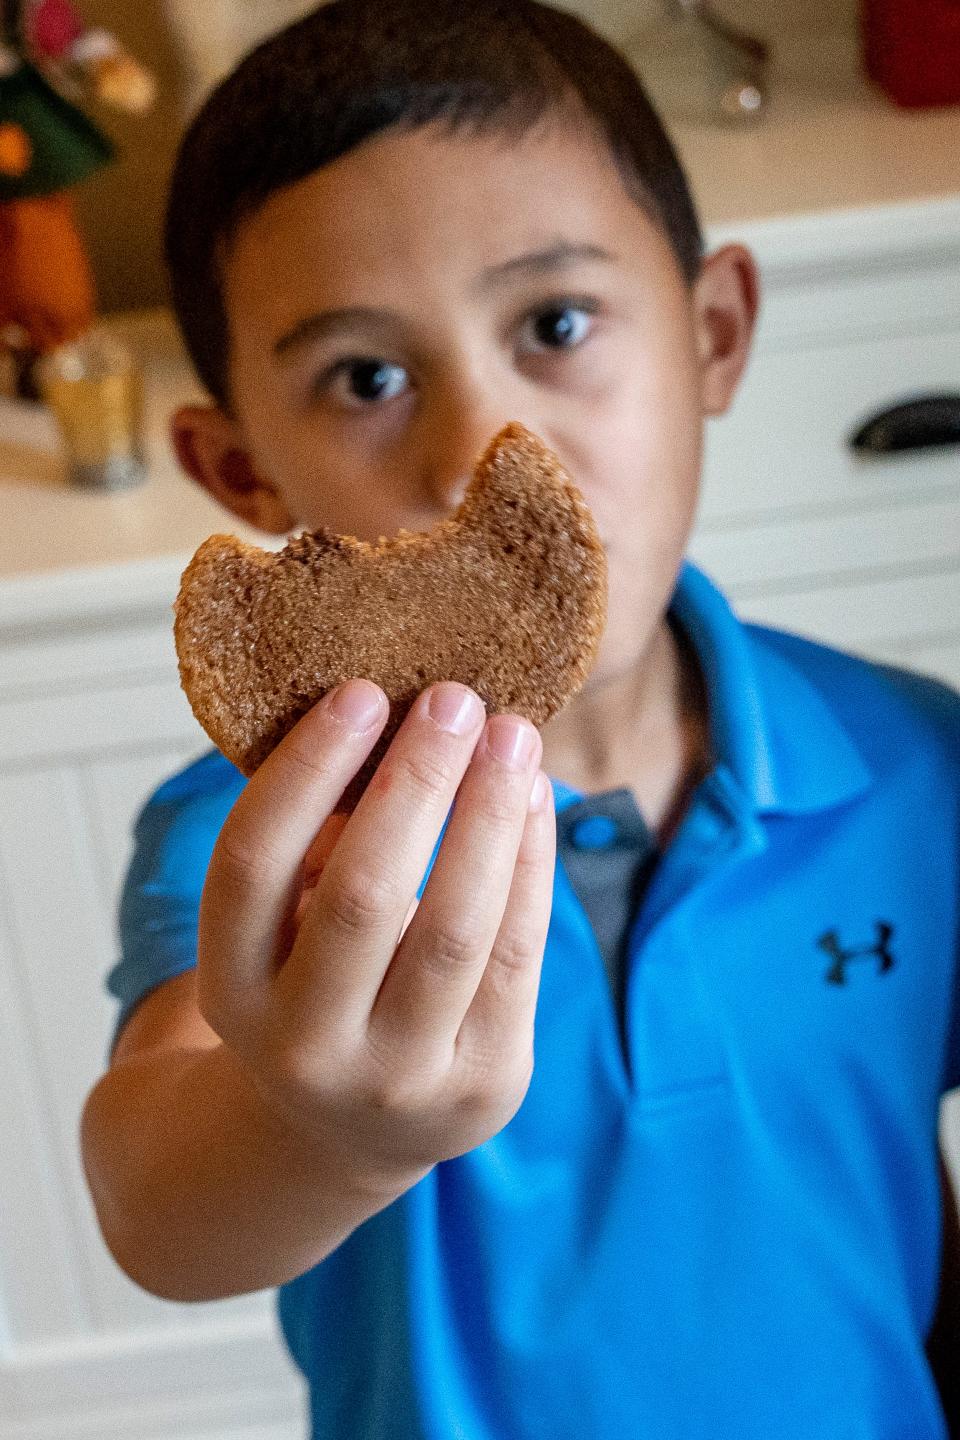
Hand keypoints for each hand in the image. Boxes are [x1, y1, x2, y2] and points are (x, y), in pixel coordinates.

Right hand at [197, 678, 554, 1198]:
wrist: (349, 1133)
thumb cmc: (316, 990)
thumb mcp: (280, 934)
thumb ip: (316, 843)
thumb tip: (396, 720)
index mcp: (232, 990)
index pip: (251, 865)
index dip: (304, 771)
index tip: (360, 692)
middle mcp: (304, 1047)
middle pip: (361, 895)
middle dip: (416, 781)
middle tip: (455, 698)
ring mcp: (399, 1078)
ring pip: (455, 927)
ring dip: (490, 814)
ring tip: (512, 736)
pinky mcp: (486, 1085)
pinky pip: (519, 956)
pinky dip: (532, 864)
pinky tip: (534, 799)